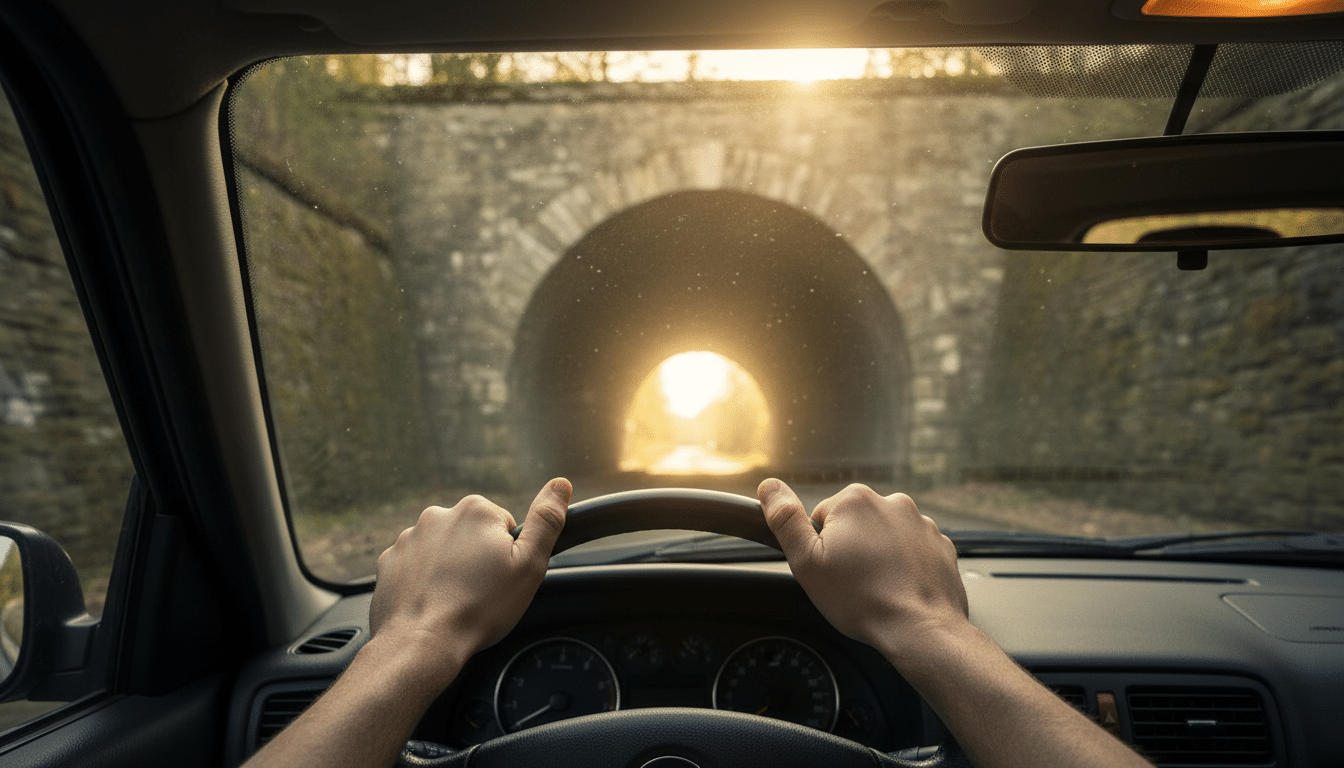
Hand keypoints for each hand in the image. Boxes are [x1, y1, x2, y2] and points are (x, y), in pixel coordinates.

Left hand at [368, 478, 569, 683]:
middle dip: (477, 559)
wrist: (423, 642)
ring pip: (442, 550)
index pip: (503, 526)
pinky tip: (433, 603)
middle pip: (471, 535)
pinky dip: (424, 581)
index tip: (500, 578)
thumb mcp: (530, 565)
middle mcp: (438, 515)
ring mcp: (409, 537)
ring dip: (450, 569)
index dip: (507, 555)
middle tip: (480, 592)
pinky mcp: (389, 561)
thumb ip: (547, 520)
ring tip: (455, 600)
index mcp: (476, 510)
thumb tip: (560, 484)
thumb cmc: (480, 608)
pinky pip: (415, 566)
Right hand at [758, 479, 968, 661]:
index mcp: (855, 500)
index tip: (832, 569)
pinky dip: (905, 566)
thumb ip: (785, 520)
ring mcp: (921, 524)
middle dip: (851, 549)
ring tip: (878, 588)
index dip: (822, 547)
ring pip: (885, 538)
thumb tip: (769, 486)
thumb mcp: (807, 562)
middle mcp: (892, 502)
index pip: (824, 518)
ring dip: (880, 557)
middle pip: (856, 524)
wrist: (920, 629)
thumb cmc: (862, 600)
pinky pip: (913, 551)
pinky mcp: (940, 545)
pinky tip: (900, 588)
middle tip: (853, 582)